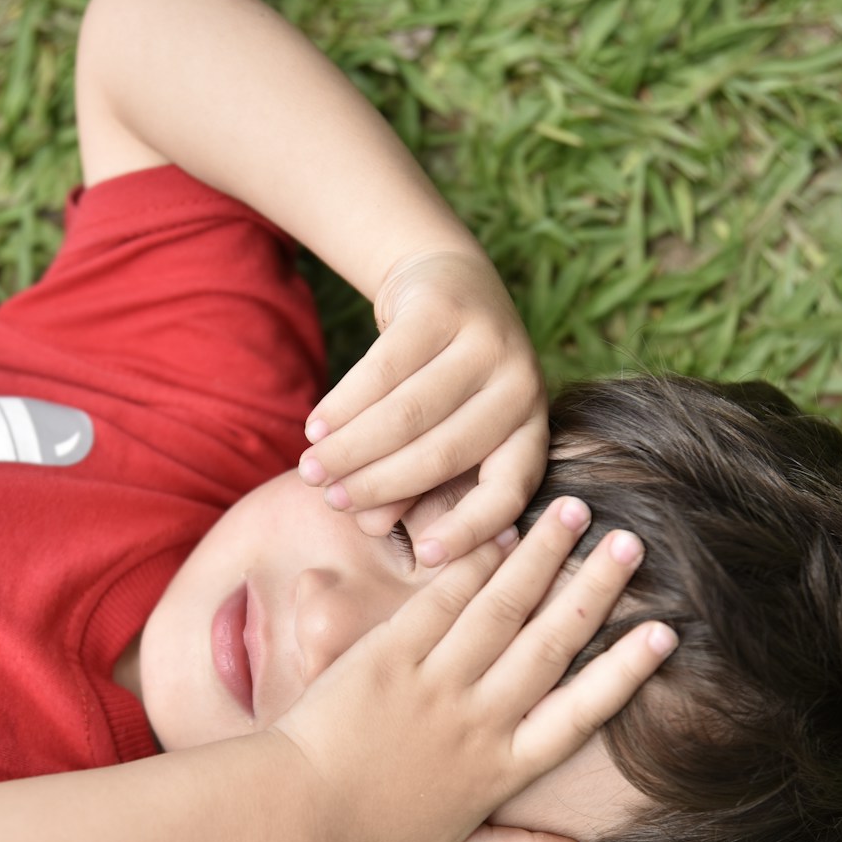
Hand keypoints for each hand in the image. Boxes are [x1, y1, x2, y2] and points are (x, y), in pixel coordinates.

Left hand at [267, 497, 676, 841]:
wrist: (292, 813)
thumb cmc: (367, 841)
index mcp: (499, 770)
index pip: (578, 715)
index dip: (624, 672)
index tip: (665, 633)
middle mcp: (476, 720)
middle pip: (549, 646)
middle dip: (594, 591)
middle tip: (633, 546)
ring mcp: (433, 684)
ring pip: (501, 610)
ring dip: (542, 558)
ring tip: (576, 513)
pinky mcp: (387, 655)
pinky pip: (440, 602)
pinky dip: (473, 564)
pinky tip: (501, 530)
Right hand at [296, 250, 548, 565]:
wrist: (445, 284)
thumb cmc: (441, 383)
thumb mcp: (443, 435)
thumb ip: (415, 486)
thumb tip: (371, 526)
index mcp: (530, 431)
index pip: (507, 492)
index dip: (468, 530)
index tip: (423, 557)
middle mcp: (520, 387)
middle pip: (441, 453)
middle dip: (379, 484)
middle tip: (332, 501)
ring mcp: (486, 342)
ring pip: (406, 414)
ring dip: (351, 447)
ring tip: (312, 469)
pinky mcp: (442, 308)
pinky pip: (381, 370)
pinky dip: (344, 404)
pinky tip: (317, 426)